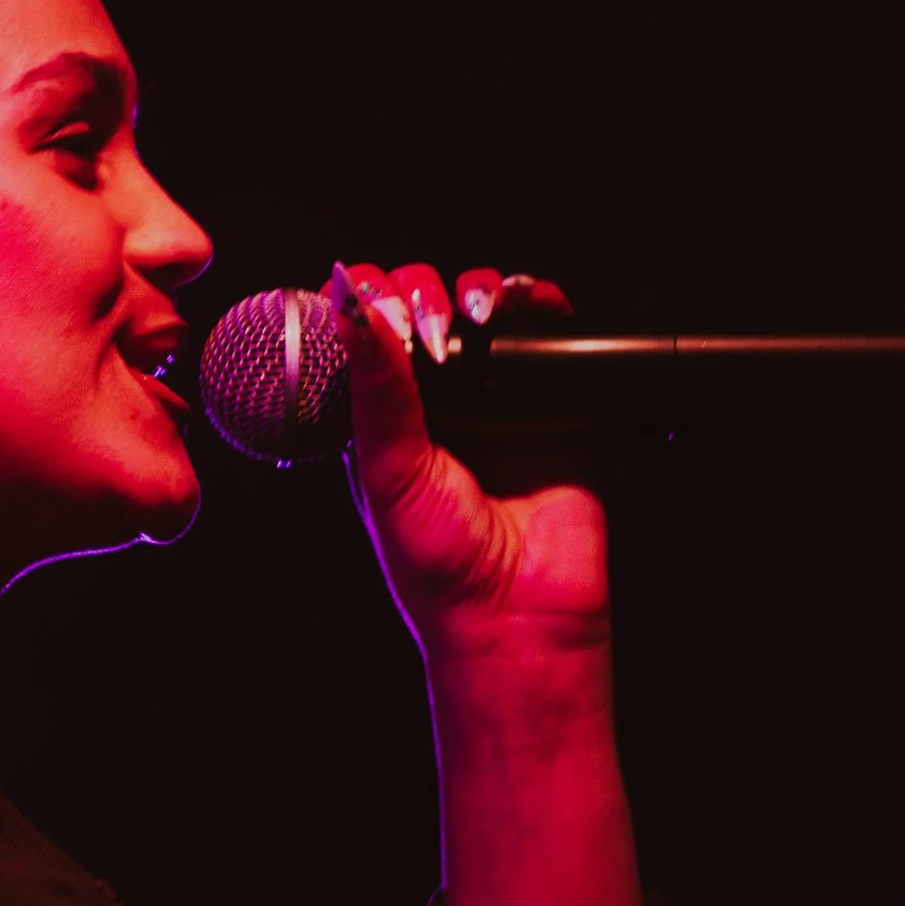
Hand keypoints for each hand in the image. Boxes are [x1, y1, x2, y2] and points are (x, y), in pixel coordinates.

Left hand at [330, 263, 648, 905]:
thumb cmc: (437, 563)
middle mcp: (434, 400)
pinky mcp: (553, 402)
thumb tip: (351, 309)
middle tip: (426, 321)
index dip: (361, 300)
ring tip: (472, 316)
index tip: (364, 292)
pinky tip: (525, 304)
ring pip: (482, 309)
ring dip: (475, 290)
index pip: (363, 330)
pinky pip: (549, 333)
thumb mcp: (387, 469)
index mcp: (379, 413)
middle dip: (419, 291)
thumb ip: (375, 389)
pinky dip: (540, 303)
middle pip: (421, 304)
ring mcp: (494, 398)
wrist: (516, 615)